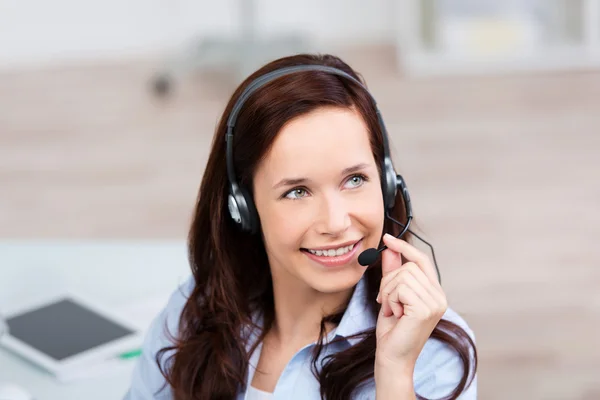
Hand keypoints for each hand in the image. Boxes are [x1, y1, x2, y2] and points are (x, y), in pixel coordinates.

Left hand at [374, 233, 447, 370]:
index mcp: (434, 292)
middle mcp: (439, 297)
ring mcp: (435, 303)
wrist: (392, 357)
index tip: (387, 238)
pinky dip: (390, 300)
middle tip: (385, 302)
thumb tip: (390, 249)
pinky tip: (394, 315)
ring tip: (391, 310)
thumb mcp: (390, 296)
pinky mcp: (425, 309)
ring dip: (388, 292)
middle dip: (389, 281)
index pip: (422, 260)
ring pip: (403, 276)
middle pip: (408, 266)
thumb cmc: (392, 331)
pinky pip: (400, 288)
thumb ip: (392, 272)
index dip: (405, 247)